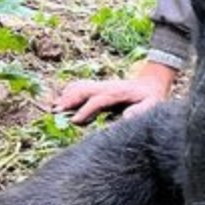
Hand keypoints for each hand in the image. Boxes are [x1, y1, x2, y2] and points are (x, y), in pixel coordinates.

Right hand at [52, 61, 176, 123]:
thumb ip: (140, 111)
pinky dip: (69, 91)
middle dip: (69, 101)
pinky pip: (80, 86)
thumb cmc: (151, 98)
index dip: (86, 110)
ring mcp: (101, 86)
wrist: (151, 83)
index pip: (98, 101)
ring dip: (66, 96)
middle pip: (84, 90)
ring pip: (79, 87)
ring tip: (53, 108)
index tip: (76, 121)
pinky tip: (61, 100)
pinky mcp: (98, 87)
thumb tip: (125, 117)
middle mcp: (106, 87)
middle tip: (55, 113)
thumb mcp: (152, 105)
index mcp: (117, 92)